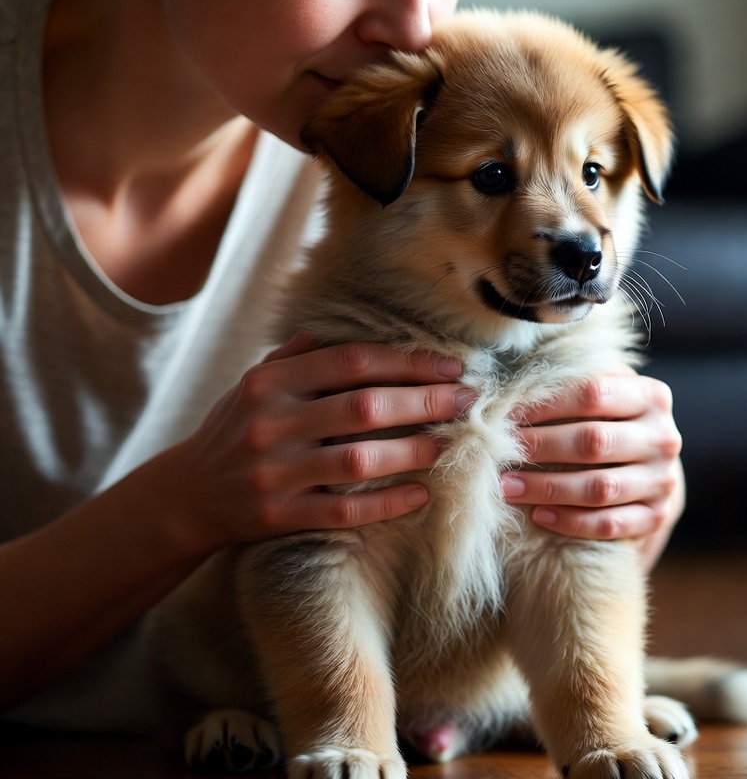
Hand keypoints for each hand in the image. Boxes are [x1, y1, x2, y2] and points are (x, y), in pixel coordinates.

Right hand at [154, 333, 473, 556]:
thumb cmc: (235, 427)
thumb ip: (300, 354)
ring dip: (411, 451)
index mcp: (270, 382)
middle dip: (424, 402)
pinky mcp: (279, 517)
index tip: (449, 366)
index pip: (350, 361)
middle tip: (466, 401)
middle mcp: (271, 423)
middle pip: (364, 406)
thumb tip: (354, 325)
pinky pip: (343, 510)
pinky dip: (386, 503)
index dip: (406, 361)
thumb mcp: (255, 381)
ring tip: (447, 444)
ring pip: (358, 459)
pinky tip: (419, 495)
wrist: (186, 494)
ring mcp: (275, 473)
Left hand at [501, 371, 683, 568]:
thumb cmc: (610, 423)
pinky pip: (611, 524)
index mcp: (652, 396)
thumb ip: (571, 381)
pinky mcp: (657, 516)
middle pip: (593, 442)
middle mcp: (665, 436)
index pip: (593, 393)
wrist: (654, 469)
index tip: (504, 412)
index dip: (544, 403)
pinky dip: (572, 521)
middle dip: (538, 447)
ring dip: (546, 488)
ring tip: (506, 486)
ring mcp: (664, 480)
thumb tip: (502, 379)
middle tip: (495, 452)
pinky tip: (539, 516)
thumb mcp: (604, 394)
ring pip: (600, 487)